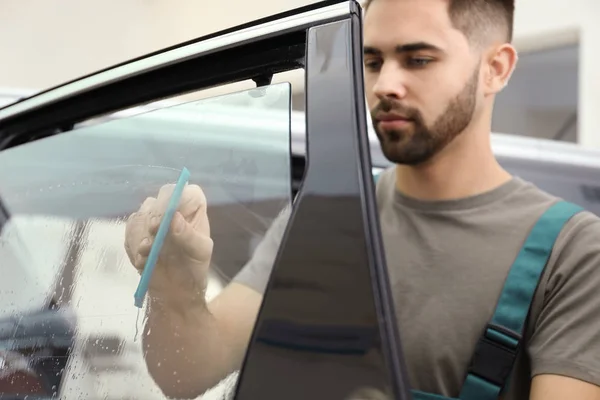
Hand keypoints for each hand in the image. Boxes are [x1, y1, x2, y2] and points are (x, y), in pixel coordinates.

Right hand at [124, 183, 212, 308]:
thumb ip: (189, 236)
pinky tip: (142, 260)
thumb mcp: (200, 253)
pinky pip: (129, 229)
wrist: (175, 288)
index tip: (167, 218)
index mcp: (193, 207)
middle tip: (153, 239)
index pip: (184, 191)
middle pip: (158, 200)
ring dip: (141, 236)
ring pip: (140, 215)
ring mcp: (152, 217)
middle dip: (153, 220)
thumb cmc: (194, 266)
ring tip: (148, 255)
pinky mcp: (137, 230)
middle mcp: (172, 207)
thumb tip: (174, 218)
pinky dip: (133, 245)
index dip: (175, 201)